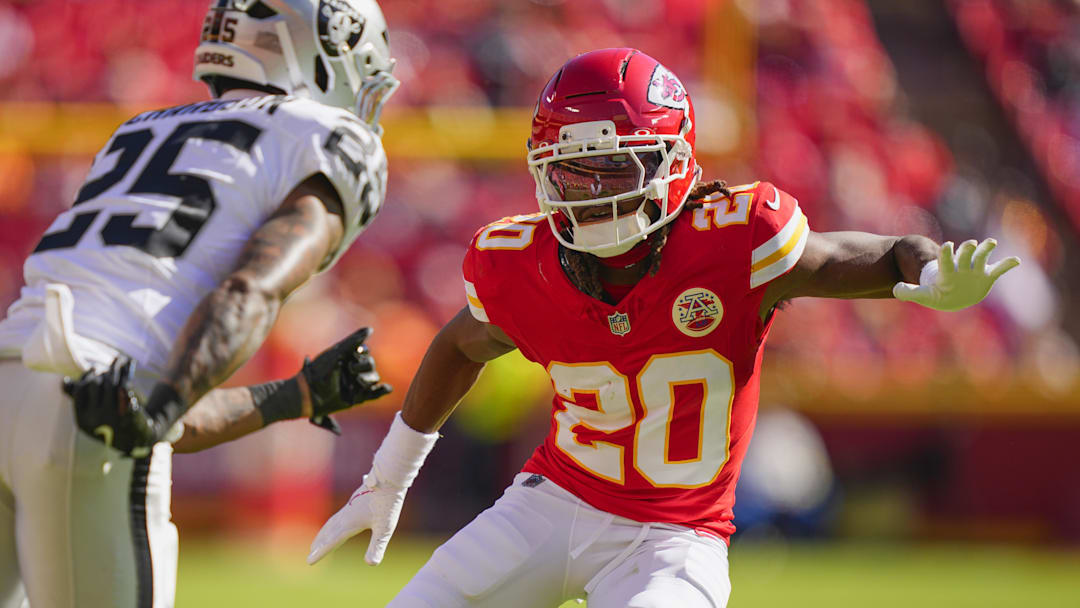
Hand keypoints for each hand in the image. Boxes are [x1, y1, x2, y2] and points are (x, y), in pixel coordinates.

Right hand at [64, 357, 156, 457]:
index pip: (80, 390)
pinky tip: (128, 362)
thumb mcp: (90, 417)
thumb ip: (79, 399)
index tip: (92, 371)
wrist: (136, 438)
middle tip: (103, 370)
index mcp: (82, 420)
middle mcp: (96, 418)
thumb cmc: (109, 424)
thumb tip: (65, 381)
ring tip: (116, 365)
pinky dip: (126, 370)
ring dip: (113, 369)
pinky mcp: (130, 409)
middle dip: (99, 374)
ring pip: (110, 382)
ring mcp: (113, 414)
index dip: (86, 378)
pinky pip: (125, 384)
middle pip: (95, 384)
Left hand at [301, 327, 391, 433]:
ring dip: (368, 379)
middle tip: (351, 369)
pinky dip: (382, 390)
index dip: (362, 353)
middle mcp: (353, 370)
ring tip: (358, 382)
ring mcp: (356, 384)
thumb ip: (353, 341)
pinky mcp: (358, 398)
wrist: (309, 395)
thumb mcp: (336, 352)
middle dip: (364, 366)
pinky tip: (387, 388)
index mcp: (347, 357)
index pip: (364, 351)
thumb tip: (370, 329)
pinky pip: (375, 394)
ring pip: (374, 378)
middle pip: (371, 364)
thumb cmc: (319, 371)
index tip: (354, 355)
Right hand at [307, 472, 405, 565]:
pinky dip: (333, 522)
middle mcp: (346, 515)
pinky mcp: (356, 500)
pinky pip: (339, 514)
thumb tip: (371, 563)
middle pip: (329, 532)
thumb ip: (377, 546)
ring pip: (333, 522)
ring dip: (324, 532)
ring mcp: (350, 506)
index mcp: (350, 523)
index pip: (332, 541)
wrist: (390, 477)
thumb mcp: (385, 528)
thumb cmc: (388, 503)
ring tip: (319, 540)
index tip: (309, 561)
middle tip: (310, 554)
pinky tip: (338, 522)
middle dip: (320, 543)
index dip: (321, 552)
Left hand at [893, 239, 1019, 310]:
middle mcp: (962, 267)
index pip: (946, 260)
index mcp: (947, 272)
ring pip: (982, 257)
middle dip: (968, 249)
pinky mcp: (987, 276)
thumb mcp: (923, 295)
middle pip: (965, 255)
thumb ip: (909, 292)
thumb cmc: (937, 293)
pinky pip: (998, 269)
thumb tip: (895, 290)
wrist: (951, 294)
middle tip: (971, 243)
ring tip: (991, 242)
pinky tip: (1016, 260)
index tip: (947, 245)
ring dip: (986, 250)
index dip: (947, 253)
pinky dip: (1007, 265)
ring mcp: (975, 270)